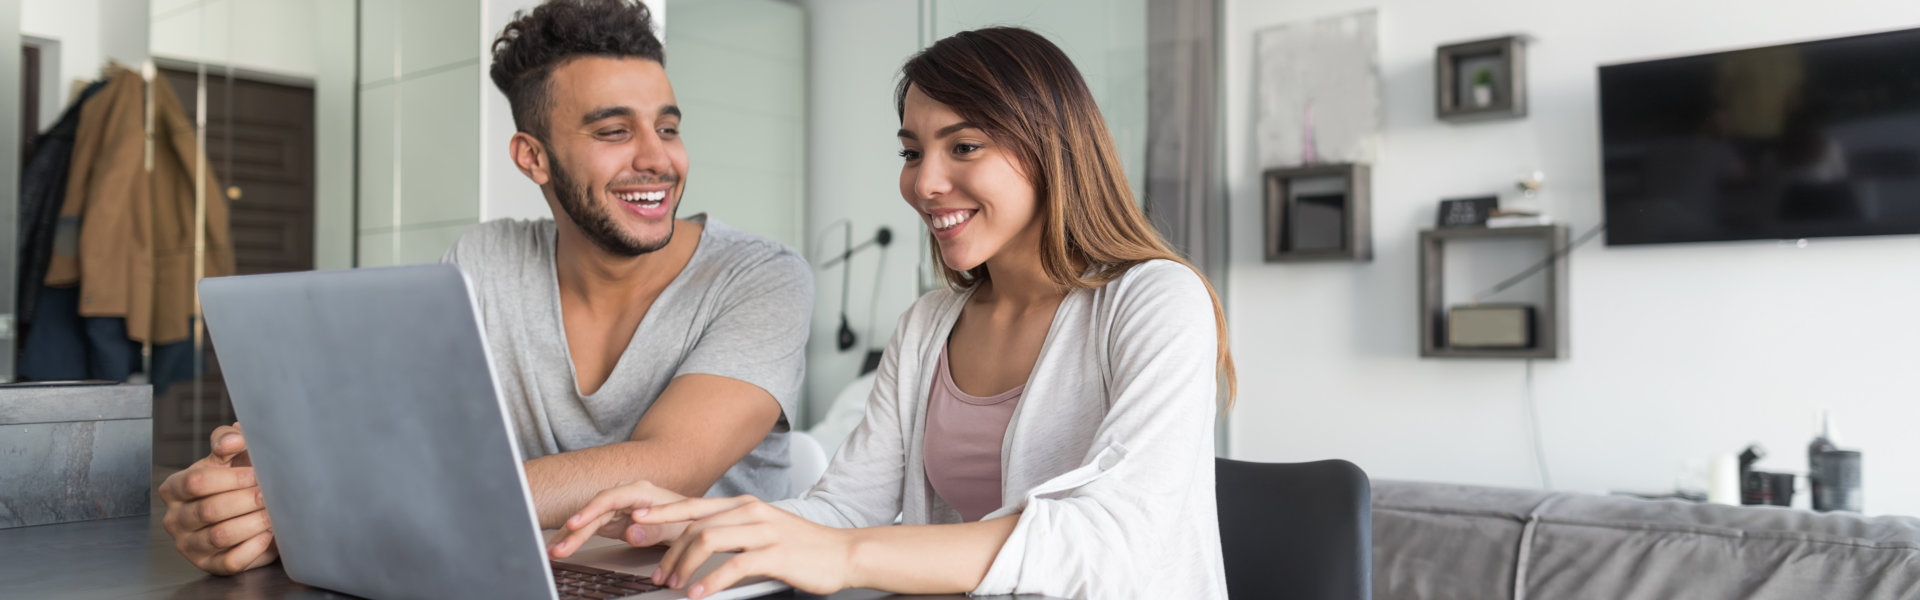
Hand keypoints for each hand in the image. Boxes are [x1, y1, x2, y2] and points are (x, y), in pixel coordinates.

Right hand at [157, 423, 278, 574]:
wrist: (244, 510)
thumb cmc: (233, 479)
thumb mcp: (227, 455)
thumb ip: (227, 439)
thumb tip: (233, 439)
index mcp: (174, 488)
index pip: (196, 482)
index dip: (231, 478)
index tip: (257, 473)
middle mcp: (175, 519)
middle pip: (209, 510)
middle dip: (246, 500)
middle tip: (269, 494)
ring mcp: (189, 545)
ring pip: (220, 536)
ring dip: (252, 523)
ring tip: (273, 513)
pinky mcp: (209, 565)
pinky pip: (230, 561)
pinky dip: (253, 548)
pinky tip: (268, 534)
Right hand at [548, 480, 691, 557]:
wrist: (688, 522)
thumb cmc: (685, 521)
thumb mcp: (677, 528)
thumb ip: (655, 530)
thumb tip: (631, 533)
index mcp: (639, 492)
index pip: (609, 499)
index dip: (590, 510)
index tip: (575, 523)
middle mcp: (623, 497)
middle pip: (594, 512)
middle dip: (574, 530)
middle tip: (559, 549)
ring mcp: (615, 508)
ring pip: (587, 521)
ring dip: (569, 537)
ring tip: (553, 553)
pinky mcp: (610, 521)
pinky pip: (588, 529)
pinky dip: (574, 539)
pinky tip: (559, 548)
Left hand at [637, 496, 855, 598]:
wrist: (843, 553)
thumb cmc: (803, 547)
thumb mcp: (764, 531)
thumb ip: (733, 533)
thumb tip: (698, 546)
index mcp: (745, 505)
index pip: (694, 505)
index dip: (662, 511)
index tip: (636, 519)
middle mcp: (751, 512)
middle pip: (695, 525)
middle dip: (669, 552)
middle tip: (658, 575)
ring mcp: (764, 531)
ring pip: (708, 541)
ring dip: (684, 566)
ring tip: (675, 586)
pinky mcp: (775, 554)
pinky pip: (733, 566)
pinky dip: (710, 582)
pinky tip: (700, 594)